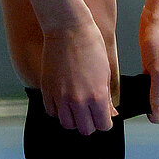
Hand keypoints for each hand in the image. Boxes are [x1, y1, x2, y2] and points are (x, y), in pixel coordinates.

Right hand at [40, 20, 114, 134]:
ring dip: (73, 119)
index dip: (105, 122)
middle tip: (91, 114)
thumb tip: (110, 114)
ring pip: (67, 124)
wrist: (68, 28)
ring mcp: (60, 96)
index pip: (103, 126)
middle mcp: (78, 100)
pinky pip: (52, 112)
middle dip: (90, 123)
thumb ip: (107, 97)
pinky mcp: (47, 90)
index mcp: (97, 96)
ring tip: (77, 108)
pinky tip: (64, 101)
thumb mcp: (105, 72)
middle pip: (85, 129)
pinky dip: (58, 111)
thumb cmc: (90, 45)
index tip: (104, 116)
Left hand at [138, 6, 158, 123]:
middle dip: (150, 110)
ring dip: (143, 98)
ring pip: (153, 95)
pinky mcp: (152, 66)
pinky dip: (138, 87)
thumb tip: (157, 115)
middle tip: (135, 105)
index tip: (145, 113)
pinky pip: (145, 84)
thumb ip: (158, 95)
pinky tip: (129, 84)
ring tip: (130, 96)